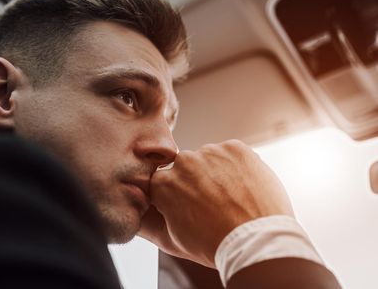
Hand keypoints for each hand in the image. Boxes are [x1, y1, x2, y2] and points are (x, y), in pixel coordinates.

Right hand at [139, 140, 293, 266]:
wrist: (257, 242)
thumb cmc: (213, 245)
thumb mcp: (171, 241)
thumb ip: (146, 223)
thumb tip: (135, 213)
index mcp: (163, 183)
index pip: (164, 182)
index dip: (177, 198)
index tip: (190, 210)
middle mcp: (183, 162)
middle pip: (186, 168)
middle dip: (195, 182)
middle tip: (212, 206)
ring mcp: (210, 152)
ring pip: (208, 159)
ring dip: (215, 172)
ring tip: (230, 198)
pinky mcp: (235, 148)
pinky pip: (230, 153)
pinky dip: (235, 166)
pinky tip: (241, 187)